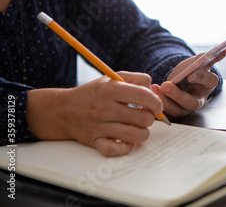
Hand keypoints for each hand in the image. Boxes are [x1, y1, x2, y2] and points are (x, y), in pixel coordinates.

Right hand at [26, 72, 162, 156]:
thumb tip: (154, 90)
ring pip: (136, 135)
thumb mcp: (112, 78)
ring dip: (142, 133)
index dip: (156, 102)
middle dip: (150, 118)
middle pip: (143, 118)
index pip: (144, 96)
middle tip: (144, 116)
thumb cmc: (94, 93)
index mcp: (110, 90)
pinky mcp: (96, 142)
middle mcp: (105, 108)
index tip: (156, 106)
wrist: (64, 110)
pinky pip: (117, 150)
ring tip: (137, 127)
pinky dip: (126, 147)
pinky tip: (127, 140)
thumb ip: (136, 79)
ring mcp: (100, 127)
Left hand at [152, 49, 225, 118]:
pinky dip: (159, 102)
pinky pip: (167, 111)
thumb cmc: (192, 71)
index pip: (208, 82)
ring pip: (178, 109)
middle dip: (178, 95)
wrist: (180, 80)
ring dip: (165, 100)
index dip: (200, 78)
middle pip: (192, 102)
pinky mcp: (175, 112)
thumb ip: (211, 56)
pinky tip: (152, 91)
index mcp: (208, 85)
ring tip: (156, 88)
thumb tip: (225, 48)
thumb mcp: (200, 61)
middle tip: (166, 85)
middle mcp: (199, 100)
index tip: (190, 75)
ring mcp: (186, 108)